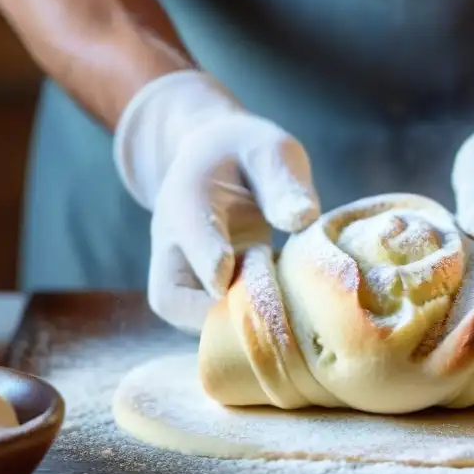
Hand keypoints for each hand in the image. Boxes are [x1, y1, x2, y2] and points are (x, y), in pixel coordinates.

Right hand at [114, 71, 319, 332]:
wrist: (215, 156)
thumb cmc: (246, 150)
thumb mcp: (269, 148)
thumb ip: (282, 180)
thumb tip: (301, 218)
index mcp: (187, 196)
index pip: (190, 233)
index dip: (211, 258)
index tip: (233, 278)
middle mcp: (174, 242)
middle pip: (171, 298)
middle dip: (217, 313)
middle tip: (271, 312)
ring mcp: (184, 271)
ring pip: (189, 318)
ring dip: (233, 323)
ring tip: (282, 313)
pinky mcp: (203, 288)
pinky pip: (211, 319)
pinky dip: (244, 324)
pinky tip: (283, 315)